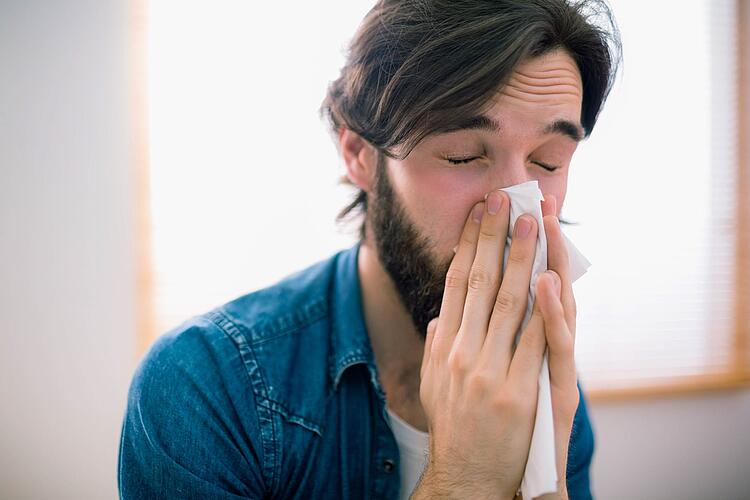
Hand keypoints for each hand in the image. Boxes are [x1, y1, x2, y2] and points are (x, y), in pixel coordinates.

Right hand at [412, 190, 577, 499]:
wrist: (466, 476)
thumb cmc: (453, 427)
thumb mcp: (433, 383)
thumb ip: (436, 346)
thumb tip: (439, 316)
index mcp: (443, 345)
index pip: (456, 282)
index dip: (468, 244)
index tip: (478, 213)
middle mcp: (461, 351)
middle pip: (481, 281)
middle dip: (495, 236)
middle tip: (506, 200)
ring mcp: (489, 371)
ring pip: (509, 301)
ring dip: (522, 257)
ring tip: (533, 222)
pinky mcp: (518, 391)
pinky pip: (534, 340)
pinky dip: (544, 307)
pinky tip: (550, 277)